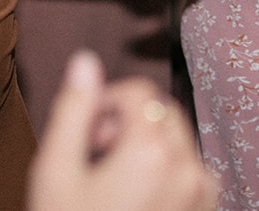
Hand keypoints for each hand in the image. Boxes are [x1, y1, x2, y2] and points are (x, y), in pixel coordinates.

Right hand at [29, 51, 218, 210]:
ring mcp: (203, 194)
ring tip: (109, 182)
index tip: (82, 134)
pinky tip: (132, 199)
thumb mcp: (56, 172)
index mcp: (152, 153)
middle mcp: (189, 169)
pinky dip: (164, 170)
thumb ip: (73, 110)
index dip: (104, 103)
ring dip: (145, 144)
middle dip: (127, 121)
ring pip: (177, 140)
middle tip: (92, 156)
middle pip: (162, 112)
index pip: (137, 91)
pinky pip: (190, 171)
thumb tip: (85, 62)